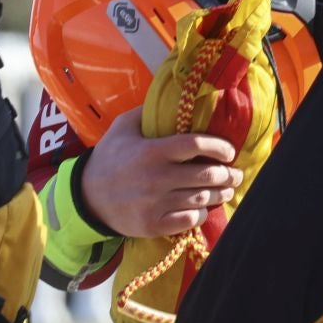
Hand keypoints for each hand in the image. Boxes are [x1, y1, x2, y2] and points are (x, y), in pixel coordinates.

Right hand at [79, 106, 242, 238]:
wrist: (87, 197)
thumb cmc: (109, 158)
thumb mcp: (123, 127)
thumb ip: (148, 112)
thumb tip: (176, 98)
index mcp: (152, 151)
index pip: (196, 145)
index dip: (219, 147)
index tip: (229, 151)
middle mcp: (156, 177)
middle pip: (206, 175)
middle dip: (228, 175)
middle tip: (235, 173)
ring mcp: (155, 204)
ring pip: (201, 199)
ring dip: (220, 194)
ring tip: (227, 189)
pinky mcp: (153, 225)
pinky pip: (189, 220)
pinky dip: (201, 214)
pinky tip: (203, 208)